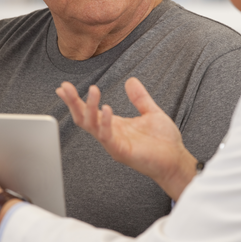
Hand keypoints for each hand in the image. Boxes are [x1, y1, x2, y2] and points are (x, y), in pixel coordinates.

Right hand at [56, 78, 197, 199]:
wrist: (176, 160)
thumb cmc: (163, 141)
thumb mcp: (151, 112)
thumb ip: (139, 98)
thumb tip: (130, 81)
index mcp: (115, 124)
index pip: (89, 111)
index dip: (75, 100)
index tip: (64, 87)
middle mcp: (110, 134)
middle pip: (83, 118)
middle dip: (73, 103)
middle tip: (65, 87)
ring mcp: (114, 143)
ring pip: (92, 126)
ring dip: (90, 108)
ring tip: (93, 90)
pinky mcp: (122, 152)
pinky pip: (108, 137)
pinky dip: (105, 122)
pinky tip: (107, 108)